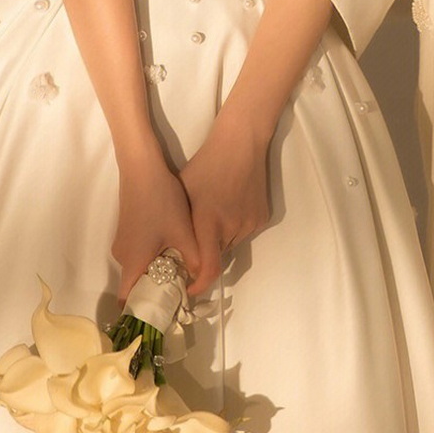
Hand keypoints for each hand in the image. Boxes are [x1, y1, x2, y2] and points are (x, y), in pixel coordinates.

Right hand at [113, 149, 200, 303]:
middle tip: (181, 291)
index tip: (159, 315)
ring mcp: (123, 242)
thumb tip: (201, 280)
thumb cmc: (162, 202)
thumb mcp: (184, 232)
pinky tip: (173, 245)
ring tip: (182, 267)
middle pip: (136, 284)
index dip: (141, 311)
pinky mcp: (127, 229)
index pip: (127, 300)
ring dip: (157, 270)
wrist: (142, 168)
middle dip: (156, 290)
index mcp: (132, 262)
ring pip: (139, 266)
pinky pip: (139, 252)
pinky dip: (153, 256)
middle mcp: (122, 256)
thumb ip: (194, 259)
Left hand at [179, 114, 271, 296]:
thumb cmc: (205, 166)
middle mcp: (233, 228)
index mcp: (209, 223)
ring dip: (220, 239)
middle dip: (205, 253)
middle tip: (195, 238)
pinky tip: (230, 206)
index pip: (209, 269)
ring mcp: (251, 223)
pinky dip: (234, 228)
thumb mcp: (183, 195)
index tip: (189, 289)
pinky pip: (244, 232)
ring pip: (231, 243)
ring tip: (214, 214)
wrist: (241, 143)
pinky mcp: (262, 217)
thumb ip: (180, 228)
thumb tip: (171, 253)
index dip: (199, 285)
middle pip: (218, 255)